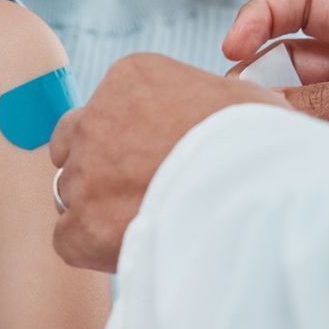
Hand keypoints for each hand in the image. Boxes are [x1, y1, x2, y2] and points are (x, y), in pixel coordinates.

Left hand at [49, 54, 279, 273]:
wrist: (250, 190)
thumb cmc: (259, 142)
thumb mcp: (239, 98)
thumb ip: (210, 102)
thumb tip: (224, 119)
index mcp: (131, 77)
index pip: (111, 105)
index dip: (133, 136)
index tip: (160, 156)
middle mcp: (95, 119)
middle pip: (76, 143)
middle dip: (101, 165)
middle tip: (142, 189)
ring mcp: (84, 173)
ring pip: (72, 193)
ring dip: (100, 208)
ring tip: (148, 224)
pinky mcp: (81, 226)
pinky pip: (69, 239)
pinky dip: (93, 249)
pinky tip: (132, 250)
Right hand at [222, 0, 328, 124]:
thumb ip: (324, 99)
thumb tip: (260, 104)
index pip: (306, 1)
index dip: (263, 15)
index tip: (233, 45)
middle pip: (294, 52)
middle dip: (263, 73)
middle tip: (240, 102)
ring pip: (299, 94)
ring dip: (277, 109)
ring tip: (262, 131)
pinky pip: (313, 126)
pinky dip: (292, 135)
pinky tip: (282, 148)